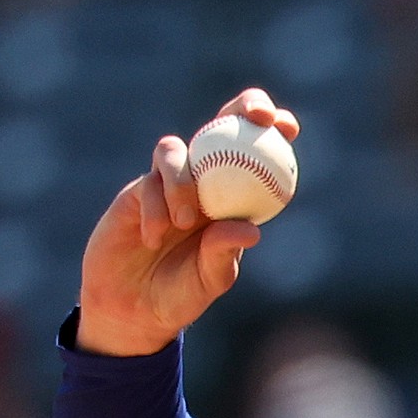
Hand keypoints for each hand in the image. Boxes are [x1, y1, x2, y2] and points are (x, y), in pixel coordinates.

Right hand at [73, 88, 299, 357]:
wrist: (131, 309)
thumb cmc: (180, 296)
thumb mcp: (209, 280)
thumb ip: (224, 254)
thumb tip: (250, 230)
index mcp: (234, 202)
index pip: (256, 156)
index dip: (272, 131)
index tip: (286, 124)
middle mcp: (203, 185)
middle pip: (221, 128)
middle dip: (241, 109)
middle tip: (255, 115)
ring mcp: (168, 184)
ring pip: (176, 151)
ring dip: (183, 182)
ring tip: (185, 224)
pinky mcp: (136, 191)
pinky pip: (148, 182)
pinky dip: (155, 206)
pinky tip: (154, 236)